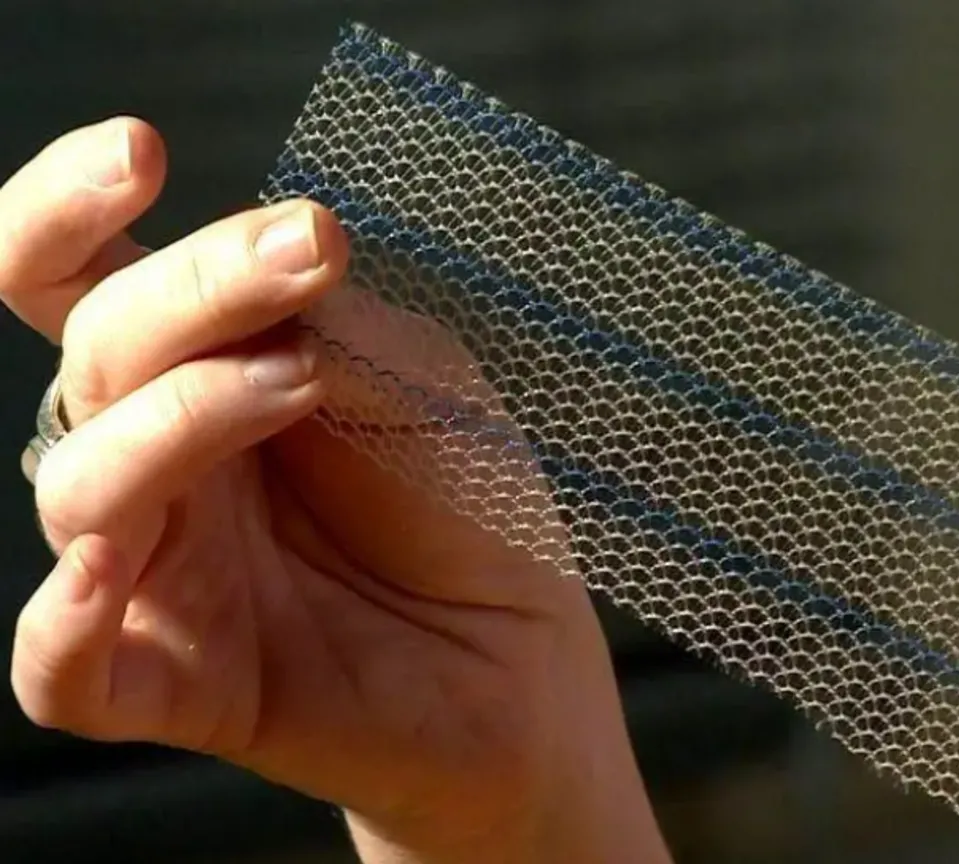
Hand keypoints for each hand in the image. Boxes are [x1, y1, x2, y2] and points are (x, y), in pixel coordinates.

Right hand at [3, 118, 668, 863]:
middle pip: (94, 356)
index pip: (80, 283)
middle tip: (307, 257)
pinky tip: (111, 567)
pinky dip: (61, 622)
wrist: (525, 656)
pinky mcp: (175, 684)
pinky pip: (59, 670)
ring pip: (79, 485)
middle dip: (188, 294)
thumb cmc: (465, 506)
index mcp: (200, 378)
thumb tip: (258, 258)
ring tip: (301, 382)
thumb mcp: (416, 382)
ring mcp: (159, 575)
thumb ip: (322, 323)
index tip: (138, 151)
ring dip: (178, 417)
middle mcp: (159, 467)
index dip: (66, 211)